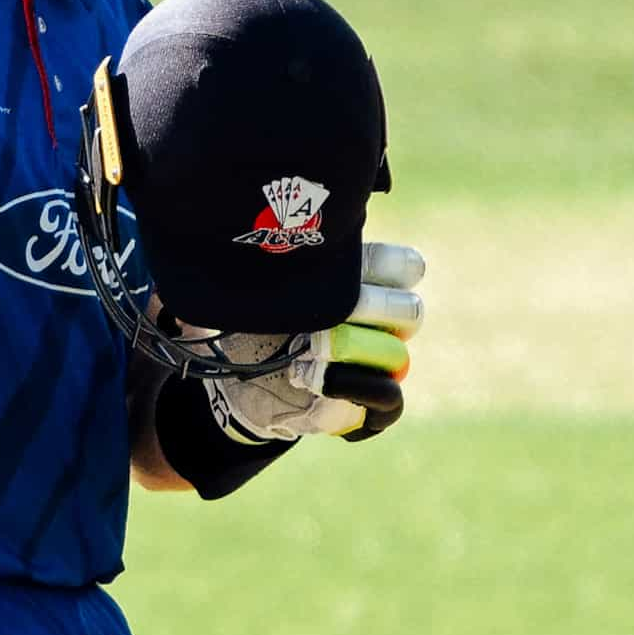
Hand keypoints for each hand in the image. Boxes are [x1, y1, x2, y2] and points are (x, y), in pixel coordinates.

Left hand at [196, 242, 424, 442]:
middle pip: (408, 311)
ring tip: (308, 353)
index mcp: (364, 284)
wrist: (242, 382)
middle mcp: (381, 324)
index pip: (406, 267)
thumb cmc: (253, 322)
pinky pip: (388, 401)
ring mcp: (380, 365)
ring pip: (397, 355)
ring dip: (351, 352)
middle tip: (322, 315)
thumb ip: (257, 262)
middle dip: (369, 311)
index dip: (388, 266)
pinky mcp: (371, 405)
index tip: (345, 269)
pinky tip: (312, 382)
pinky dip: (352, 392)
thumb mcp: (252, 287)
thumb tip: (224, 229)